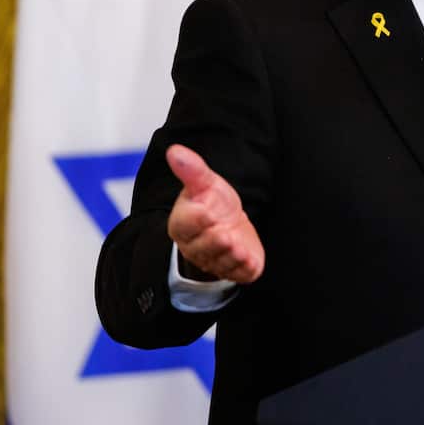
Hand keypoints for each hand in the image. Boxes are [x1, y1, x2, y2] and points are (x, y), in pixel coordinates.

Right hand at [166, 143, 264, 282]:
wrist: (230, 225)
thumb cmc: (214, 203)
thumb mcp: (205, 183)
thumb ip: (192, 170)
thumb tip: (175, 150)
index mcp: (183, 224)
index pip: (185, 223)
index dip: (196, 218)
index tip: (206, 210)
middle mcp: (196, 246)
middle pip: (202, 247)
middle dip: (214, 242)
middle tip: (225, 235)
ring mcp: (215, 260)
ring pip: (220, 261)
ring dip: (230, 255)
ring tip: (237, 246)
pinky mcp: (235, 269)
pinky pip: (238, 273)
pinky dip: (243, 268)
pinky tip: (248, 260)